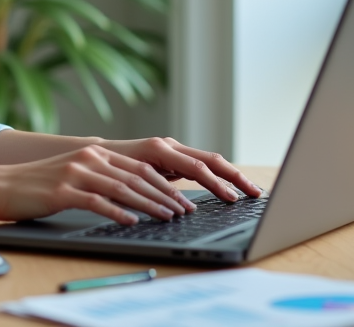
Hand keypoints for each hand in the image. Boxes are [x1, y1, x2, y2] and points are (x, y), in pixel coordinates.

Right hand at [0, 144, 200, 225]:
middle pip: (135, 175)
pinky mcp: (62, 191)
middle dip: (164, 194)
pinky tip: (132, 221)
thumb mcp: (72, 175)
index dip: (163, 183)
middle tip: (184, 210)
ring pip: (121, 188)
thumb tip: (132, 195)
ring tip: (168, 217)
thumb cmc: (34, 185)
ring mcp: (74, 173)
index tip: (182, 199)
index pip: (138, 167)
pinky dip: (117, 212)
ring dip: (149, 204)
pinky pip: (96, 201)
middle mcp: (87, 158)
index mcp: (93, 152)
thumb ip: (99, 178)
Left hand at [102, 137, 263, 202]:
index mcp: (161, 149)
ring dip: (232, 176)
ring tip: (251, 192)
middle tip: (255, 194)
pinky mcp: (175, 158)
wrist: (98, 155)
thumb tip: (177, 206)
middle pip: (211, 160)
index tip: (233, 199)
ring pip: (210, 162)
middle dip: (235, 177)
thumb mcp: (128, 181)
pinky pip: (202, 166)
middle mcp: (170, 146)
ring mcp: (174, 150)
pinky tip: (231, 189)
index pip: (198, 167)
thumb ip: (151, 188)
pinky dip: (219, 176)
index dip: (217, 184)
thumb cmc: (109, 170)